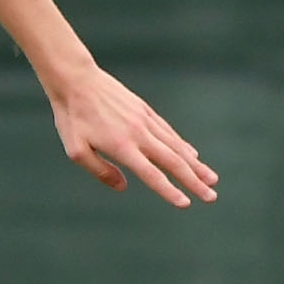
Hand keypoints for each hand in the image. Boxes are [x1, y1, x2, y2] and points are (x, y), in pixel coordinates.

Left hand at [48, 65, 217, 206]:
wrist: (76, 79)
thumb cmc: (71, 116)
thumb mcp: (76, 149)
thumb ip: (100, 171)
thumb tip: (124, 187)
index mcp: (121, 146)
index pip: (151, 174)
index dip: (169, 190)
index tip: (186, 204)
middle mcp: (139, 133)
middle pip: (173, 162)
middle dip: (194, 181)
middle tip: (211, 196)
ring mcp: (145, 120)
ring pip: (176, 146)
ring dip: (196, 164)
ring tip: (212, 178)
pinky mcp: (145, 110)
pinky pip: (168, 131)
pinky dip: (183, 145)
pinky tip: (192, 155)